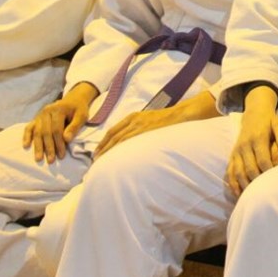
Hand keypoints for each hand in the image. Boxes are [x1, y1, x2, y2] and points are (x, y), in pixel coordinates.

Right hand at [22, 82, 98, 163]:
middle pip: (46, 132)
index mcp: (58, 109)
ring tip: (39, 158)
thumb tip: (66, 139)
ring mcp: (40, 115)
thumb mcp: (82, 115)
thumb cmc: (78, 109)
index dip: (59, 143)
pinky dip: (27, 136)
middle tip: (50, 161)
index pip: (57, 129)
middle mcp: (46, 111)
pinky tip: (26, 146)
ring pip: (37, 132)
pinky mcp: (36, 118)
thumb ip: (75, 126)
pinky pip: (29, 127)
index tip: (61, 155)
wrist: (73, 99)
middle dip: (48, 147)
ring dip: (38, 146)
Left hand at [94, 92, 218, 158]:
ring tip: (101, 162)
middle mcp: (134, 120)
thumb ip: (140, 129)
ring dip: (108, 151)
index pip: (113, 130)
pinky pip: (129, 141)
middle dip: (102, 148)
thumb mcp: (150, 121)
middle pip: (112, 135)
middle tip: (95, 160)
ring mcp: (140, 125)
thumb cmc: (169, 120)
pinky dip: (120, 149)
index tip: (97, 152)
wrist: (183, 113)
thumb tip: (133, 142)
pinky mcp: (146, 130)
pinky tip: (116, 157)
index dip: (103, 142)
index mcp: (134, 117)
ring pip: (118, 140)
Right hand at [226, 85, 277, 196]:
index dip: (268, 171)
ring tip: (252, 198)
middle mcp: (244, 146)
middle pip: (249, 168)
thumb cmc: (270, 121)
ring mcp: (236, 152)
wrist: (253, 115)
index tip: (275, 181)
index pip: (262, 159)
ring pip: (238, 173)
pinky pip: (229, 173)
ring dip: (244, 186)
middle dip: (257, 182)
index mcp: (257, 138)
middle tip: (266, 193)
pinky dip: (233, 185)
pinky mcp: (232, 157)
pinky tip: (238, 195)